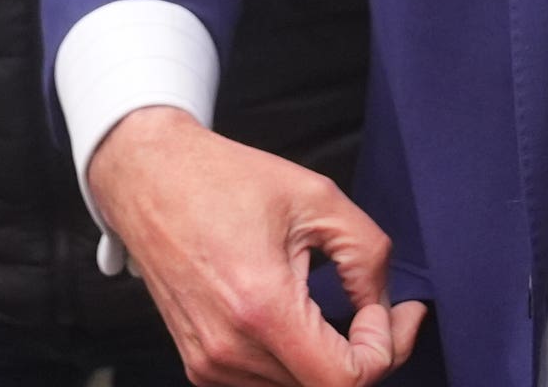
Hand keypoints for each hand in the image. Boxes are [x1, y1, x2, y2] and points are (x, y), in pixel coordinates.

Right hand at [88, 109, 424, 386]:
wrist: (152, 181)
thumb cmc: (226, 181)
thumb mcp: (318, 198)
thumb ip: (368, 255)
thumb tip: (386, 307)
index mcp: (260, 307)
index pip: (345, 380)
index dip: (386, 349)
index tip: (395, 312)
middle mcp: (229, 349)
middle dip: (368, 354)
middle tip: (383, 310)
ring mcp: (210, 364)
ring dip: (331, 360)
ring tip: (341, 309)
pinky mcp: (200, 365)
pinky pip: (267, 382)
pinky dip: (298, 361)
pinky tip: (303, 318)